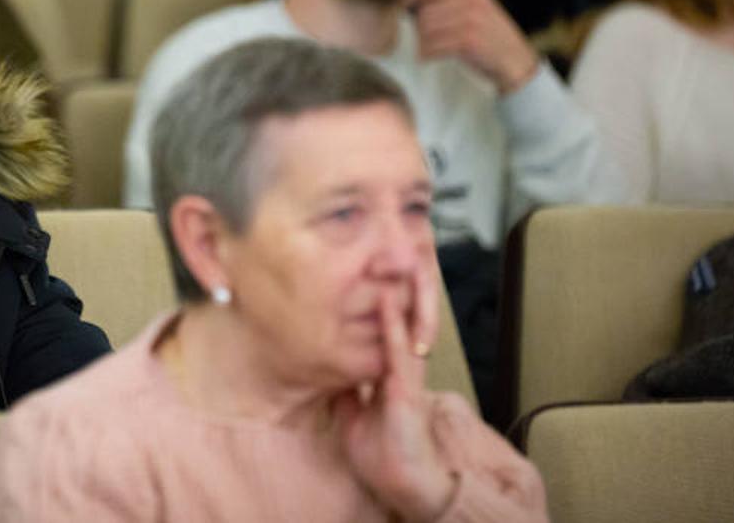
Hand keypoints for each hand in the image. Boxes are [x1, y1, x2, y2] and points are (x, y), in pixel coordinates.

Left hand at [337, 264, 455, 521]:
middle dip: (387, 285)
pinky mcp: (407, 387)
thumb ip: (344, 390)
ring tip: (384, 259)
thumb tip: (326, 373)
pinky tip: (385, 300)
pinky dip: (392, 324)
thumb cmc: (382, 451)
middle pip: (394, 319)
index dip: (371, 300)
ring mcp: (405, 374)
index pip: (380, 328)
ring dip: (394, 293)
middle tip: (378, 252)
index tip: (359, 270)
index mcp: (389, 371)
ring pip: (401, 325)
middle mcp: (400, 367)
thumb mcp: (352, 412)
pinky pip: (399, 349)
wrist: (403, 481)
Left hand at [404, 0, 537, 93]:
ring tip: (430, 50)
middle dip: (418, 28)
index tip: (404, 10)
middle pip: (423, 11)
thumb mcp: (474, 7)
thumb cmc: (488, 36)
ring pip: (426, 29)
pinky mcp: (469, 41)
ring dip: (422, 43)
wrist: (517, 61)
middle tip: (425, 39)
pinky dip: (427, 54)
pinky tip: (431, 58)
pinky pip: (433, 46)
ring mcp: (471, 20)